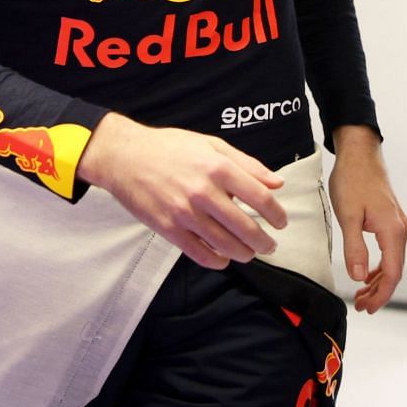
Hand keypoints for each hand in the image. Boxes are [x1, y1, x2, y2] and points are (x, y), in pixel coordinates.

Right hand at [78, 114, 285, 269]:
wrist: (125, 157)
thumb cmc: (170, 148)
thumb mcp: (212, 145)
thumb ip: (247, 165)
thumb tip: (277, 183)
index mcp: (218, 168)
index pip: (259, 197)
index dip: (276, 214)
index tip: (281, 222)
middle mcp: (203, 192)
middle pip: (245, 226)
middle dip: (264, 241)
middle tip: (270, 246)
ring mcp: (184, 213)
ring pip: (224, 244)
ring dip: (244, 253)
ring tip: (250, 253)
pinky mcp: (168, 228)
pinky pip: (198, 253)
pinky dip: (216, 261)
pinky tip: (224, 259)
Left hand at [327, 127, 406, 313]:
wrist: (360, 153)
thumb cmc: (353, 180)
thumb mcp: (348, 215)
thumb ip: (354, 248)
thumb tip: (357, 277)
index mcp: (393, 231)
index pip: (392, 273)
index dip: (381, 295)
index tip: (366, 308)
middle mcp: (401, 229)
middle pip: (395, 271)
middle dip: (379, 292)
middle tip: (360, 307)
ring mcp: (398, 224)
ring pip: (393, 262)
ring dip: (378, 281)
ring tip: (361, 295)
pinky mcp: (391, 220)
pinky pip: (389, 251)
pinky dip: (379, 266)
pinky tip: (366, 273)